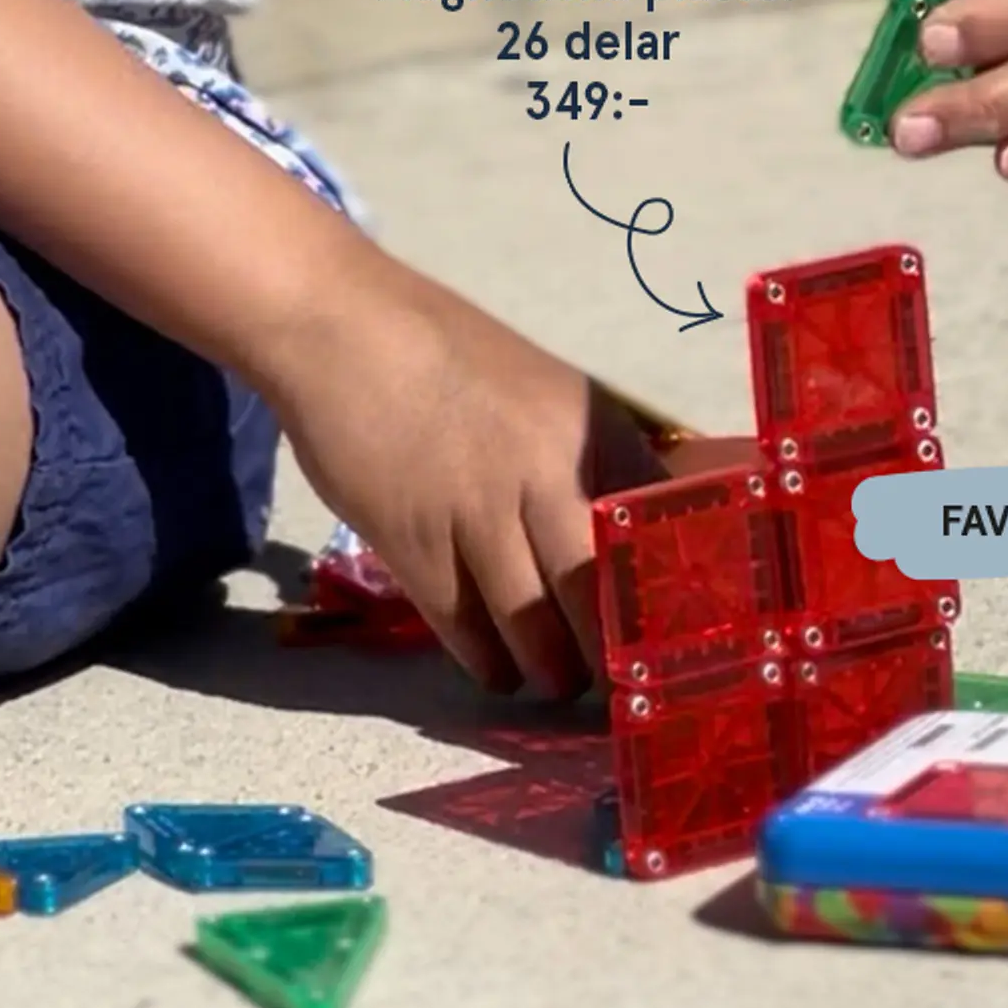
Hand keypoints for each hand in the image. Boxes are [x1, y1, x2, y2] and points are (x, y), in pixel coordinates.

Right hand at [264, 250, 659, 697]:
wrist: (342, 327)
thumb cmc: (446, 359)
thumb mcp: (544, 396)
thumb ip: (584, 463)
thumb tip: (621, 542)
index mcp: (594, 430)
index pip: (657, 535)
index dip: (663, 596)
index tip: (665, 636)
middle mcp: (548, 472)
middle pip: (600, 594)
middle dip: (610, 651)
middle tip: (613, 679)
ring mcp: (480, 511)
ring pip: (536, 626)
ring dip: (550, 668)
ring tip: (554, 678)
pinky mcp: (415, 544)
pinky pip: (466, 627)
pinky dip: (486, 660)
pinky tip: (495, 668)